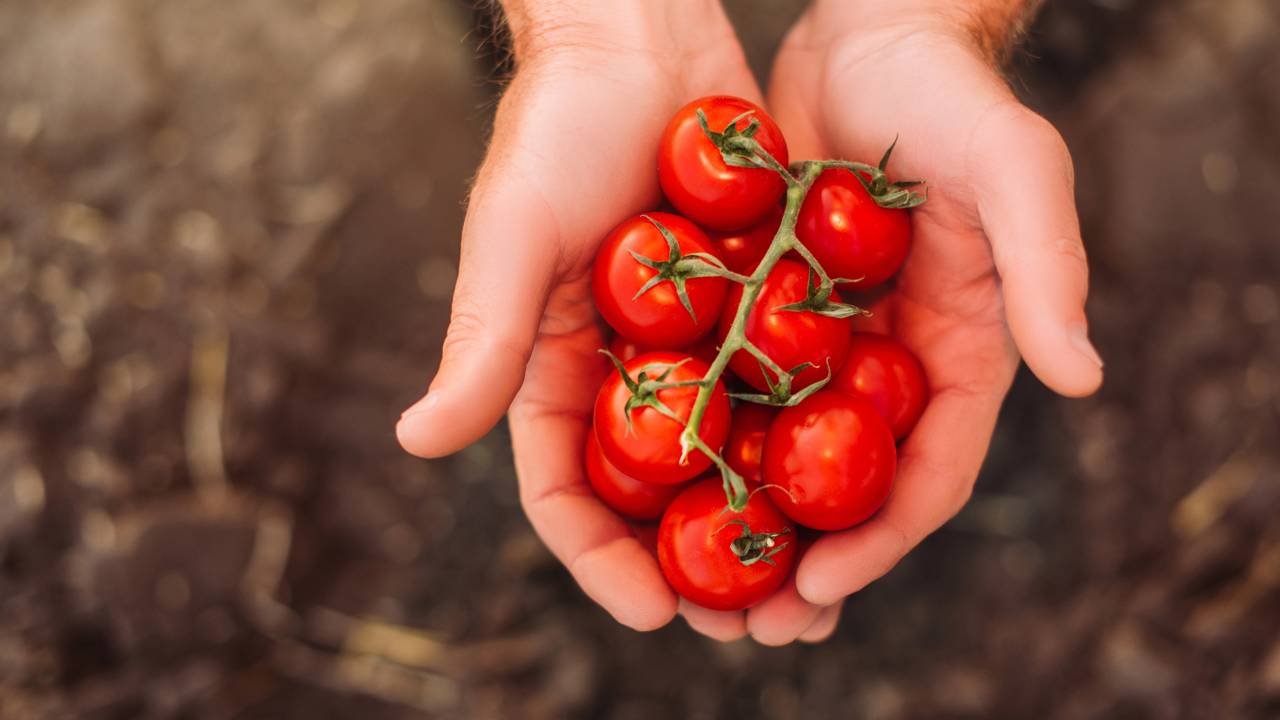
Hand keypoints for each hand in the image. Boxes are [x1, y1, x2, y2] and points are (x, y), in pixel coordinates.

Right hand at [395, 0, 792, 634]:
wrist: (641, 36)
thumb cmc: (559, 125)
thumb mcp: (512, 233)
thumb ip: (480, 339)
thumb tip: (417, 440)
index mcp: (552, 371)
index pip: (567, 491)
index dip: (602, 560)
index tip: (656, 612)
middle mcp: (623, 372)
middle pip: (657, 498)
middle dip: (696, 566)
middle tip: (750, 628)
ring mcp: (691, 345)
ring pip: (731, 458)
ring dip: (765, 527)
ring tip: (814, 587)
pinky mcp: (749, 307)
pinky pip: (783, 389)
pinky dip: (811, 441)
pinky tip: (859, 483)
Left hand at [723, 0, 1103, 644]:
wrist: (868, 34)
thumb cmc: (949, 95)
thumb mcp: (1014, 167)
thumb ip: (1048, 266)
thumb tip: (1084, 378)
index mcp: (958, 356)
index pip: (927, 475)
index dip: (881, 542)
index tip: (820, 589)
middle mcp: (889, 366)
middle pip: (848, 490)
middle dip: (805, 563)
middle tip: (750, 628)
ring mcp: (824, 344)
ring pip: (781, 457)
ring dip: (744, 527)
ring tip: (691, 587)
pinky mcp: (765, 312)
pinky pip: (730, 391)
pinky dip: (703, 444)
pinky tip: (652, 486)